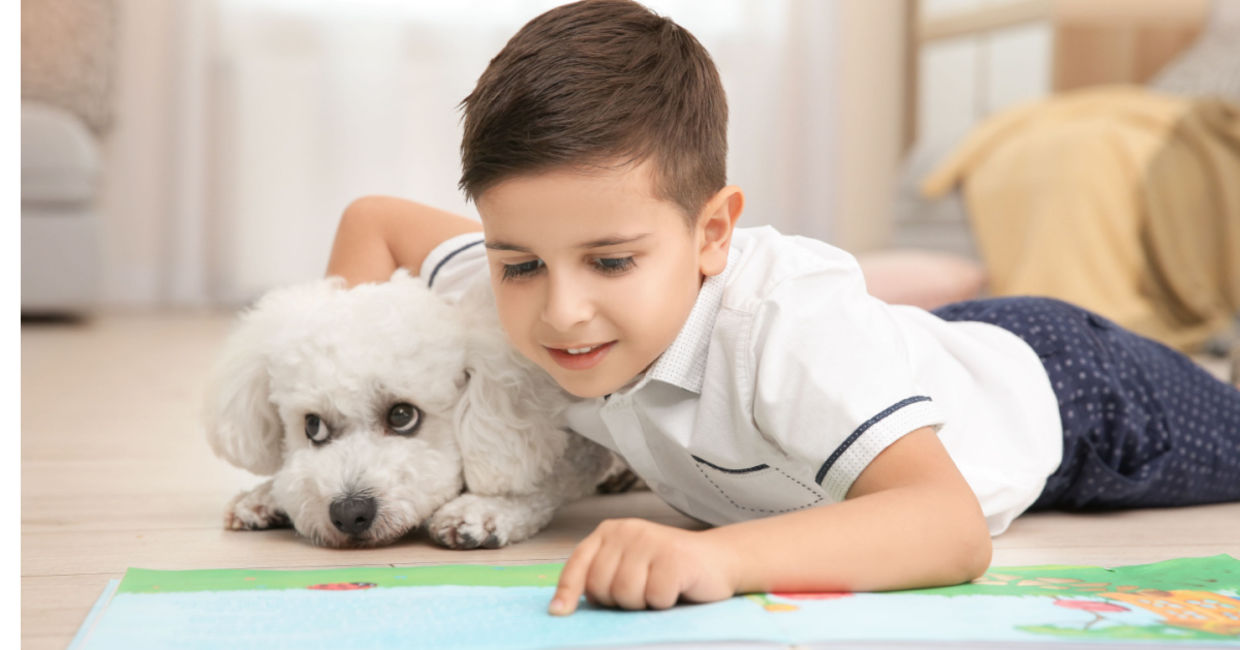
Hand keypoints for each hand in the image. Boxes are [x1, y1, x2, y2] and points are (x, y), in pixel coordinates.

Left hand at [549, 518, 737, 614]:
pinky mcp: (674, 556)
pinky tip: (676, 588)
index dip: (567, 592)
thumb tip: (563, 607)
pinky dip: (665, 602)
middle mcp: (627, 530)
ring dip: (643, 603)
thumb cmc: (667, 571)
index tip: (559, 613)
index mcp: (609, 532)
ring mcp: (651, 540)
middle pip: (601, 587)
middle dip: (618, 601)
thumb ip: (600, 576)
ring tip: (659, 589)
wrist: (717, 561)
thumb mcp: (627, 567)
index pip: (578, 565)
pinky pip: (655, 598)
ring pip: (626, 594)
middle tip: (642, 592)